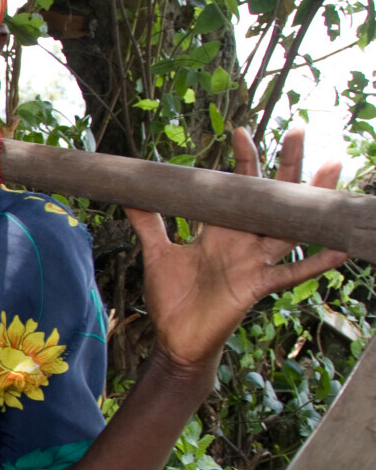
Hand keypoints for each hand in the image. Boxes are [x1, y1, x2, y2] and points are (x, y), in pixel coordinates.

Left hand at [125, 126, 347, 374]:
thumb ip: (149, 223)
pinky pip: (290, 274)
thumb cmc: (172, 298)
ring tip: (332, 170)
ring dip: (310, 201)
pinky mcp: (255, 287)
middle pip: (271, 198)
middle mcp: (243, 242)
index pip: (237, 188)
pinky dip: (314, 263)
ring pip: (289, 227)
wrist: (174, 338)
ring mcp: (253, 263)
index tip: (241, 131)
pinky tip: (340, 248)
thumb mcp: (158, 253)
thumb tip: (130, 194)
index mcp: (221, 231)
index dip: (241, 161)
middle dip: (285, 165)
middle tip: (299, 130)